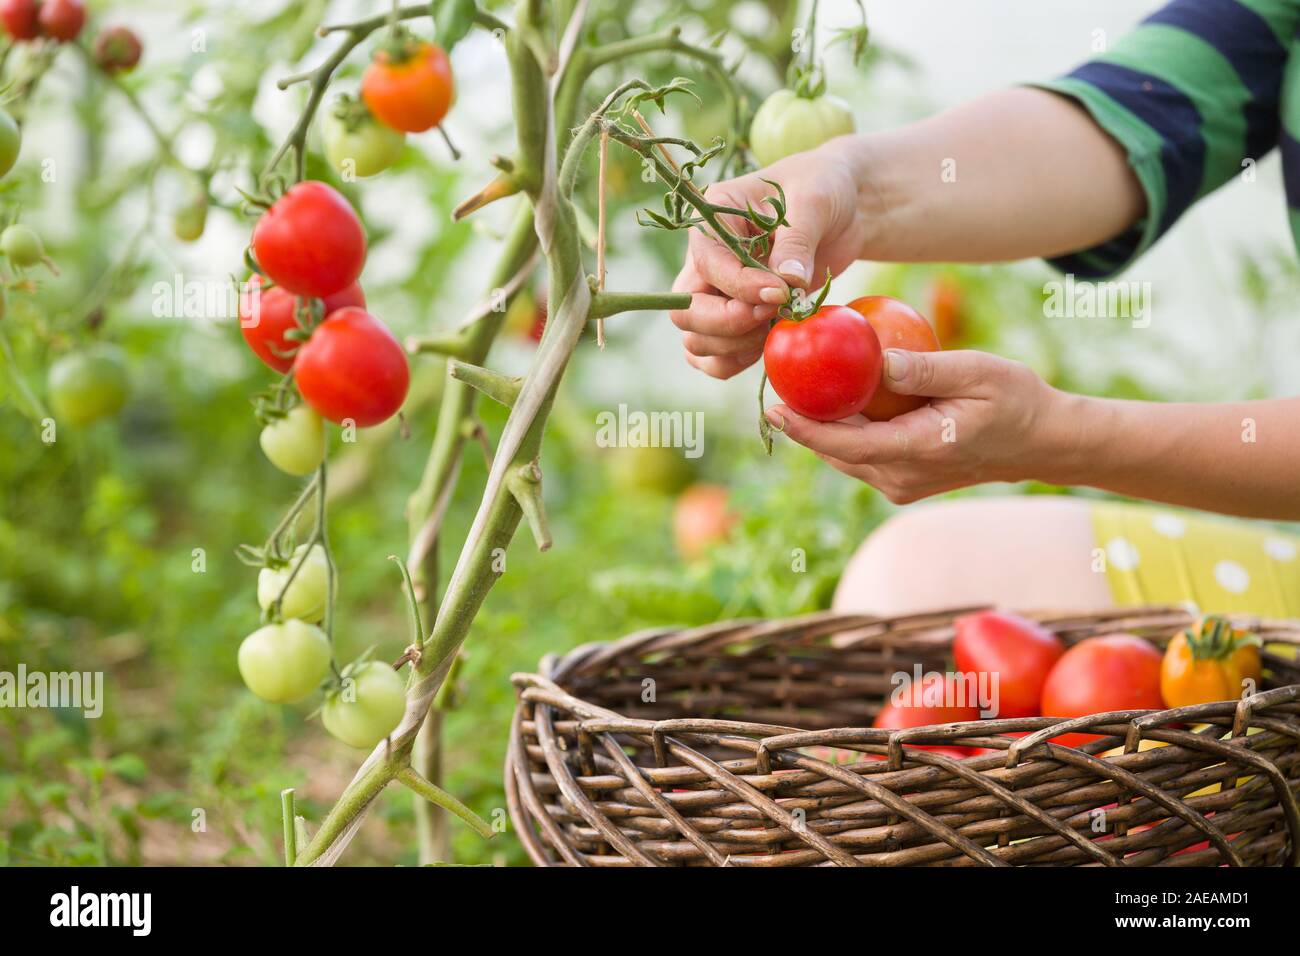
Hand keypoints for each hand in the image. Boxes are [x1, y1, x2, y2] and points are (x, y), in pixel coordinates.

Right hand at [669, 137, 877, 378]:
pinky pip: (713, 357)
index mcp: (712, 219)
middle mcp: (705, 259)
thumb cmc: (823, 188)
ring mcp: (716, 292)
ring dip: (733, 347)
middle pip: (686, 311)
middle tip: (772, 315)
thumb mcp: (814, 201)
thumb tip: (786, 283)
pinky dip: (735, 362)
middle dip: (727, 324)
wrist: (842, 207)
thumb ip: (797, 241)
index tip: (781, 294)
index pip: (707, 266)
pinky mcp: (736, 317)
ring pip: (695, 340)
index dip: (741, 288)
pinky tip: (769, 344)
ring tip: (775, 328)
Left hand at [764, 348, 1067, 502]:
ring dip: (820, 429)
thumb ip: (926, 369)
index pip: (847, 444)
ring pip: (846, 457)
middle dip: (802, 425)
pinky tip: (831, 402)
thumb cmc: (1016, 400)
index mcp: (918, 450)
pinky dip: (844, 433)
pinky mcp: (905, 481)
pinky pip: (863, 456)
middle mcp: (903, 477)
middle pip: (836, 452)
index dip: (805, 428)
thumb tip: (876, 359)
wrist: (1041, 442)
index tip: (773, 408)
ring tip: (793, 393)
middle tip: (774, 387)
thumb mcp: (977, 373)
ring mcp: (903, 484)